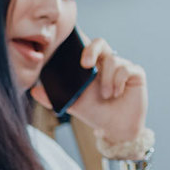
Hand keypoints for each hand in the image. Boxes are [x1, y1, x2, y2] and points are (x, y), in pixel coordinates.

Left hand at [33, 37, 147, 142]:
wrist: (115, 129)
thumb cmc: (95, 113)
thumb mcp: (72, 104)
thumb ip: (54, 97)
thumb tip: (33, 91)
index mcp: (91, 65)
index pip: (85, 46)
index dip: (80, 39)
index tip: (71, 41)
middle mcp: (106, 62)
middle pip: (100, 42)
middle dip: (92, 50)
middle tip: (86, 64)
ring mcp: (122, 66)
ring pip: (113, 60)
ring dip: (106, 80)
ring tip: (106, 96)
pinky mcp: (136, 73)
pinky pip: (126, 69)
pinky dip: (118, 81)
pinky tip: (117, 94)